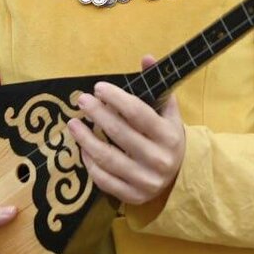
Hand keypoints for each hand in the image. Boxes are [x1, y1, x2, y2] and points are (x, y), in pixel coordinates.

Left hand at [68, 55, 185, 206]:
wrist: (180, 175)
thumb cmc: (167, 137)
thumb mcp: (167, 111)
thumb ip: (156, 84)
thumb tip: (146, 57)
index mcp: (169, 135)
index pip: (137, 113)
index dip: (116, 98)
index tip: (98, 87)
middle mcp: (158, 159)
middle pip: (119, 133)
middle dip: (97, 113)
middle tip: (81, 100)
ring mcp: (145, 181)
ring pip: (107, 159)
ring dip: (85, 139)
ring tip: (73, 123)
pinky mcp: (133, 196)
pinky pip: (104, 180)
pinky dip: (89, 163)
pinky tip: (82, 148)